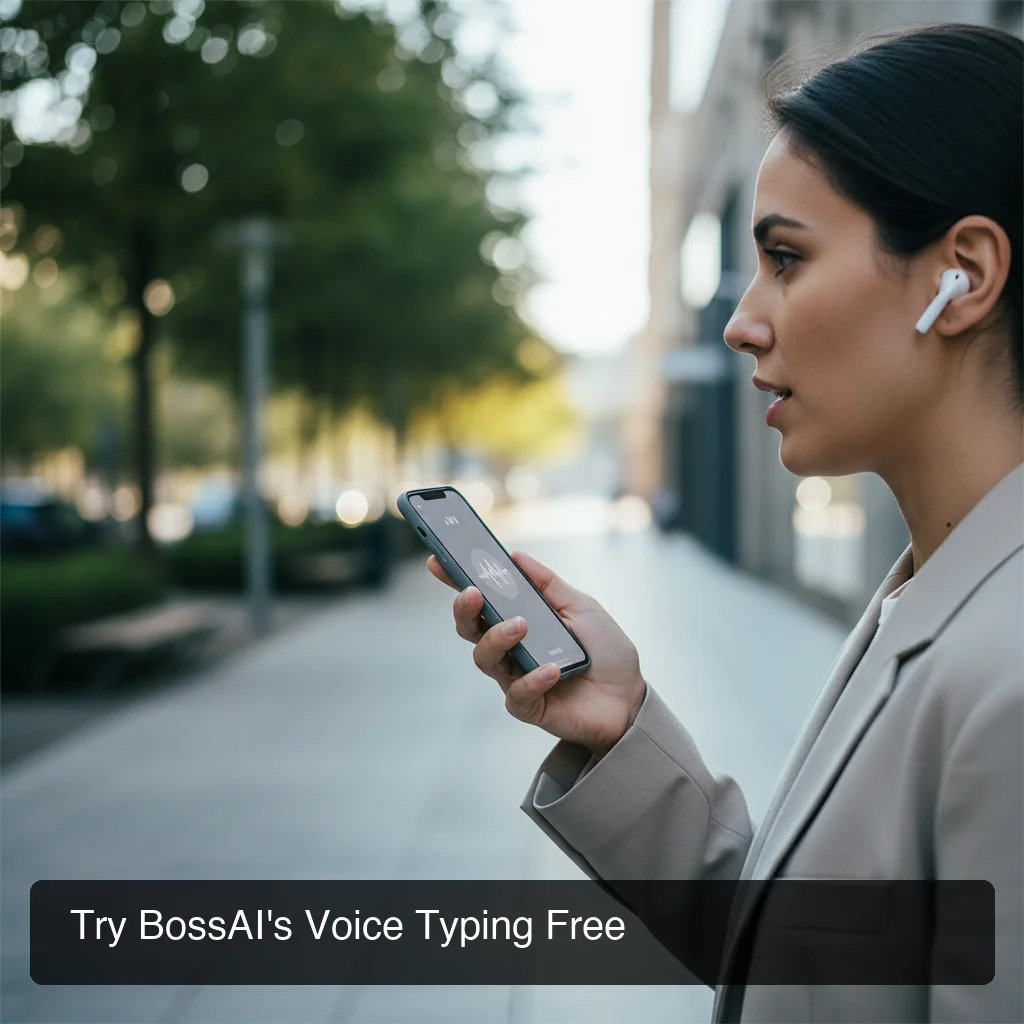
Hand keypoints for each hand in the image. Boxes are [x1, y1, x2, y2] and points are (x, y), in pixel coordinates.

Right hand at [426, 549, 646, 757]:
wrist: (631, 700)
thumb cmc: (607, 652)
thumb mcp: (582, 607)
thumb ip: (549, 584)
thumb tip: (515, 555)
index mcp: (520, 620)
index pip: (481, 600)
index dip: (456, 581)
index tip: (438, 560)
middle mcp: (511, 649)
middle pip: (470, 629)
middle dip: (464, 609)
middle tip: (473, 593)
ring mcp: (516, 677)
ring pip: (484, 659)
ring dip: (497, 638)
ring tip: (520, 626)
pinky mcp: (529, 706)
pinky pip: (516, 694)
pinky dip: (533, 679)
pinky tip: (552, 669)